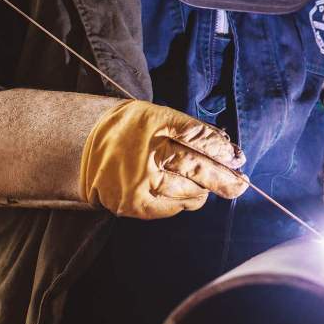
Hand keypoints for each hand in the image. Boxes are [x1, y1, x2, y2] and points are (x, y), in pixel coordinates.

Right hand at [80, 100, 247, 218]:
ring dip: (203, 189)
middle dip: (226, 178)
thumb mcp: (156, 116)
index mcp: (153, 122)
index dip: (221, 149)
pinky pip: (175, 207)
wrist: (81, 147)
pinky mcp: (136, 205)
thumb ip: (191, 131)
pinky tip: (181, 192)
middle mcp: (147, 153)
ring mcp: (141, 182)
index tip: (236, 157)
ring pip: (191, 192)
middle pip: (199, 168)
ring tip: (202, 184)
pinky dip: (184, 201)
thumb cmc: (128, 130)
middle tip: (241, 183)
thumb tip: (228, 152)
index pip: (198, 136)